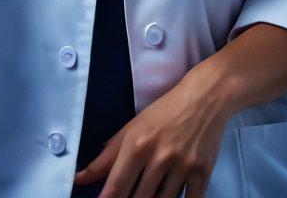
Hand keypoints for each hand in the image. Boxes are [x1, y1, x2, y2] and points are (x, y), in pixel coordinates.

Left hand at [72, 65, 232, 197]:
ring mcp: (182, 166)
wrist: (205, 97)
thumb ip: (106, 157)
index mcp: (137, 144)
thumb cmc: (164, 112)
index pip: (116, 186)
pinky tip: (170, 196)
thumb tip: (81, 178)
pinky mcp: (203, 173)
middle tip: (131, 194)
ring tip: (149, 192)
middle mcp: (159, 156)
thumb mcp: (132, 127)